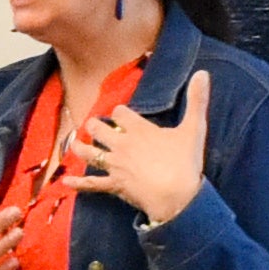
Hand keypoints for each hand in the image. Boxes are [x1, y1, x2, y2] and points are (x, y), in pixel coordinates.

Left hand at [72, 72, 212, 228]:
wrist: (177, 196)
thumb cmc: (186, 162)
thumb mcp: (194, 128)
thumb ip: (197, 100)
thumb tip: (203, 73)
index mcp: (139, 129)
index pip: (120, 113)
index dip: (119, 112)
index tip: (121, 114)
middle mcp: (122, 144)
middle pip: (99, 129)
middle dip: (95, 126)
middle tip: (93, 126)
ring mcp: (115, 166)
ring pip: (90, 154)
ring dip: (81, 148)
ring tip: (76, 144)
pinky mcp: (114, 185)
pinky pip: (92, 184)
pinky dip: (78, 184)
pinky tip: (65, 182)